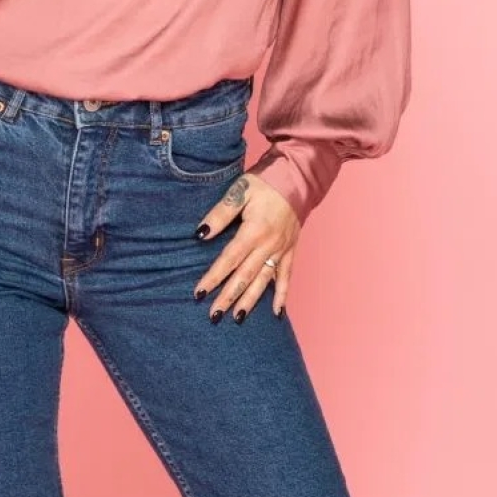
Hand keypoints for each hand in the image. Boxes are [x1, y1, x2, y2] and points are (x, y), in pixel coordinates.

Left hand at [192, 169, 299, 320]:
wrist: (298, 178)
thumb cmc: (266, 182)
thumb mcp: (240, 190)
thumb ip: (221, 213)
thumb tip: (201, 234)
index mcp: (254, 231)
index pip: (229, 260)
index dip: (213, 277)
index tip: (199, 293)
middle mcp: (269, 245)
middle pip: (244, 276)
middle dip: (228, 297)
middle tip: (213, 316)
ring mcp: (281, 250)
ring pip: (263, 281)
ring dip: (250, 301)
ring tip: (237, 318)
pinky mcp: (291, 250)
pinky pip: (286, 277)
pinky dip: (282, 296)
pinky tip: (277, 313)